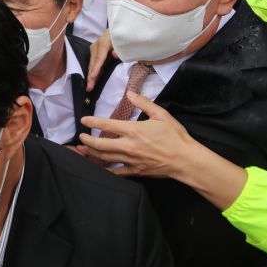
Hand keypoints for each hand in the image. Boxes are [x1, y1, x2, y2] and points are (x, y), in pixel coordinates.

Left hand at [79, 92, 194, 177]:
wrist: (185, 159)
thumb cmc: (175, 136)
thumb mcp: (161, 114)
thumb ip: (144, 103)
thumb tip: (130, 94)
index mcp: (134, 130)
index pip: (107, 125)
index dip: (93, 122)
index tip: (84, 120)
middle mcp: (129, 146)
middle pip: (101, 145)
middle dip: (87, 140)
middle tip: (81, 137)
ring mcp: (131, 160)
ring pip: (105, 158)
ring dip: (92, 153)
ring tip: (84, 149)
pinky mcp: (136, 171)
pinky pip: (116, 172)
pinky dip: (105, 169)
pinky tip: (99, 166)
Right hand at [86, 30, 115, 90]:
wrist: (117, 29)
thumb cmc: (121, 35)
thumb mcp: (122, 41)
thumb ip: (119, 49)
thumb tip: (113, 55)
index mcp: (103, 42)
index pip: (100, 58)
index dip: (96, 68)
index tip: (92, 77)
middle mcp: (97, 45)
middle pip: (94, 62)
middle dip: (91, 75)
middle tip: (89, 87)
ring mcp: (95, 48)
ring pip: (92, 63)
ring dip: (91, 75)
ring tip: (89, 86)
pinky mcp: (95, 51)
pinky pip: (94, 63)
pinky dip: (94, 71)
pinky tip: (93, 79)